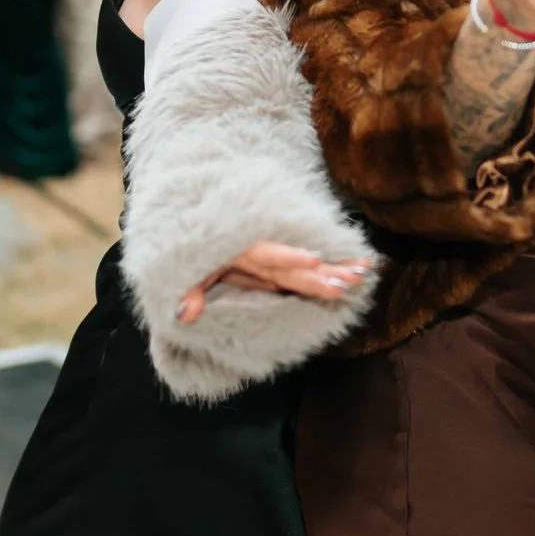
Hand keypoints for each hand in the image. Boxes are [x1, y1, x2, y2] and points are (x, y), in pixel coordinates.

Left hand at [175, 243, 371, 325]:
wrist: (180, 220)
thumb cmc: (178, 249)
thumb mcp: (174, 270)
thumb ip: (186, 290)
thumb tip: (185, 314)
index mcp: (236, 251)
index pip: (266, 253)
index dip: (288, 257)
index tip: (314, 260)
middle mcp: (256, 253)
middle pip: (291, 264)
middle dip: (320, 272)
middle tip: (349, 280)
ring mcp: (264, 258)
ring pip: (301, 267)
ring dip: (331, 270)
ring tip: (360, 273)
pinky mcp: (267, 264)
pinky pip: (297, 270)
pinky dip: (324, 270)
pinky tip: (350, 268)